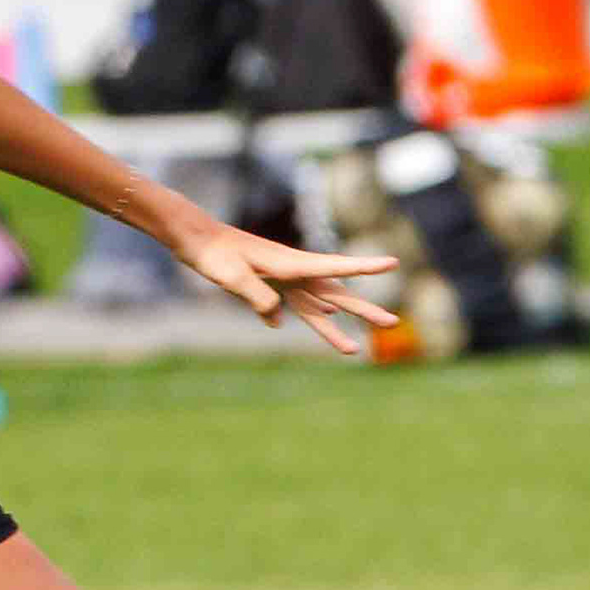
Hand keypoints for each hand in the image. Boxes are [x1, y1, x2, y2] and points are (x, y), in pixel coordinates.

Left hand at [177, 220, 402, 356]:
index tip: (392, 263)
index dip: (364, 266)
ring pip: (318, 307)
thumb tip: (278, 319)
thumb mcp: (233, 277)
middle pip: (336, 293)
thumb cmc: (214, 254)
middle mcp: (293, 272)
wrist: (196, 238)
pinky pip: (299, 304)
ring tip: (353, 351)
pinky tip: (326, 320)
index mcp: (289, 265)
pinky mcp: (271, 285)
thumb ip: (256, 296)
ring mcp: (284, 279)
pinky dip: (315, 315)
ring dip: (336, 328)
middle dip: (363, 310)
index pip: (335, 266)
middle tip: (392, 321)